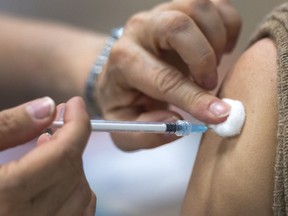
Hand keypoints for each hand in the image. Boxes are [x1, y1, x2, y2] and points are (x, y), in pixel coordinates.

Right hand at [0, 97, 94, 215]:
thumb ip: (9, 127)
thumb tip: (47, 107)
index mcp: (7, 196)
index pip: (63, 154)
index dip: (77, 124)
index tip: (76, 106)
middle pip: (74, 171)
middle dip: (69, 143)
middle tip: (53, 128)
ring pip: (83, 194)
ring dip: (73, 167)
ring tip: (48, 155)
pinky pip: (80, 213)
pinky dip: (76, 191)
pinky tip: (55, 181)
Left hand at [96, 0, 240, 149]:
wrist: (120, 74)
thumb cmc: (124, 101)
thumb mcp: (125, 128)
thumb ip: (146, 133)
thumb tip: (176, 124)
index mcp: (123, 62)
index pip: (163, 78)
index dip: (193, 98)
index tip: (218, 115)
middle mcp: (140, 31)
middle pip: (177, 25)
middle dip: (203, 58)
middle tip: (209, 83)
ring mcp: (161, 14)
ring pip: (199, 8)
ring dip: (217, 41)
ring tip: (210, 68)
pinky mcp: (180, 9)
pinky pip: (215, 5)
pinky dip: (227, 27)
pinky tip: (218, 51)